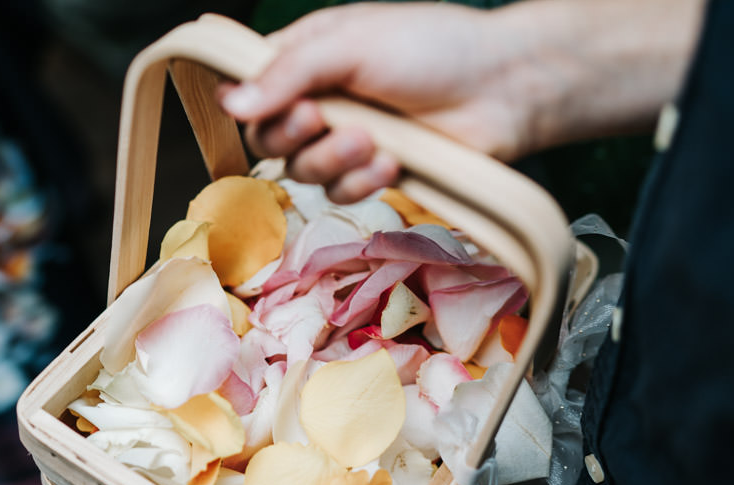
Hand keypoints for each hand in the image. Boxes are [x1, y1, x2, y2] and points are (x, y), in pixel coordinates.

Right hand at [219, 0, 704, 202]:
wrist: (502, 89)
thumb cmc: (433, 47)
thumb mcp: (351, 42)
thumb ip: (289, 71)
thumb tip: (231, 102)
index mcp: (308, 57)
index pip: (251, 88)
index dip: (255, 103)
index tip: (275, 104)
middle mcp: (322, 99)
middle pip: (270, 138)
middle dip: (295, 134)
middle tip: (326, 118)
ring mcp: (348, 140)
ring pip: (304, 171)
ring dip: (333, 160)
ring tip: (373, 139)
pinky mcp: (376, 174)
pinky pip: (343, 193)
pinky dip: (364, 181)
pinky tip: (394, 162)